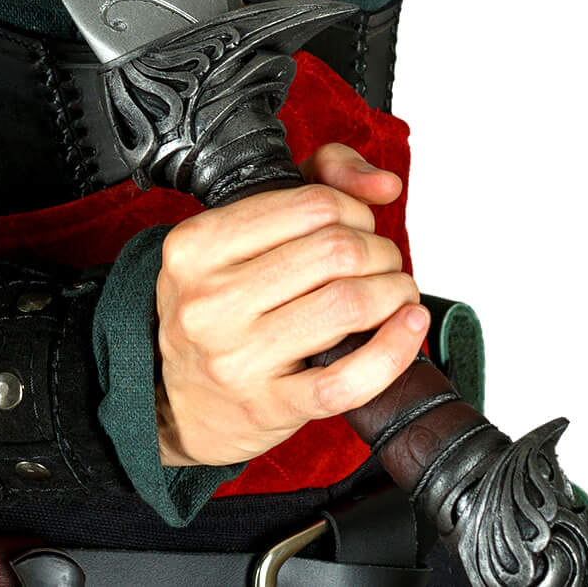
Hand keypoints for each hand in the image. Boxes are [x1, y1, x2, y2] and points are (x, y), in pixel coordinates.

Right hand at [153, 141, 427, 466]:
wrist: (177, 399)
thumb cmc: (219, 305)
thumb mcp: (239, 232)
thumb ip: (314, 182)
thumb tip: (384, 184)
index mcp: (197, 244)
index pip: (311, 204)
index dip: (354, 209)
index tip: (359, 225)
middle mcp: (211, 298)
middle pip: (336, 251)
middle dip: (380, 251)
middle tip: (384, 262)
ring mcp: (238, 356)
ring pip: (348, 305)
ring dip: (394, 292)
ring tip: (397, 292)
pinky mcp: (269, 405)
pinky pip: (349, 379)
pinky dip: (395, 350)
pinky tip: (409, 328)